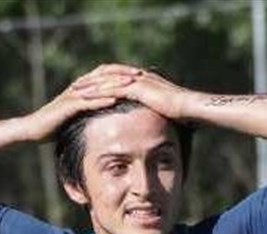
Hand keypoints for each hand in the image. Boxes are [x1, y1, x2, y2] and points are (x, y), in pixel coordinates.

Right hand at [21, 65, 140, 141]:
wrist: (32, 129)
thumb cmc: (53, 125)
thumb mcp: (75, 117)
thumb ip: (88, 112)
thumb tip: (103, 117)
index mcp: (81, 88)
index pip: (104, 74)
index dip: (121, 72)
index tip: (139, 75)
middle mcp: (78, 88)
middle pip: (104, 75)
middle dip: (122, 74)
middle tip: (141, 73)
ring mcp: (72, 96)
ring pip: (98, 86)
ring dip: (115, 84)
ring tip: (132, 84)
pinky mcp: (67, 107)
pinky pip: (87, 101)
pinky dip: (101, 100)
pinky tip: (114, 100)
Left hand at [79, 64, 193, 120]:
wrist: (193, 109)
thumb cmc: (184, 115)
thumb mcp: (164, 113)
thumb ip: (155, 114)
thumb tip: (151, 125)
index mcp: (144, 81)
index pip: (118, 78)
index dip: (103, 82)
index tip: (89, 88)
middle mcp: (139, 77)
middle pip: (109, 75)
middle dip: (92, 80)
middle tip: (76, 85)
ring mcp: (138, 81)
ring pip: (108, 79)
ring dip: (90, 84)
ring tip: (74, 90)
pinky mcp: (138, 88)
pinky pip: (112, 88)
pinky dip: (98, 91)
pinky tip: (85, 96)